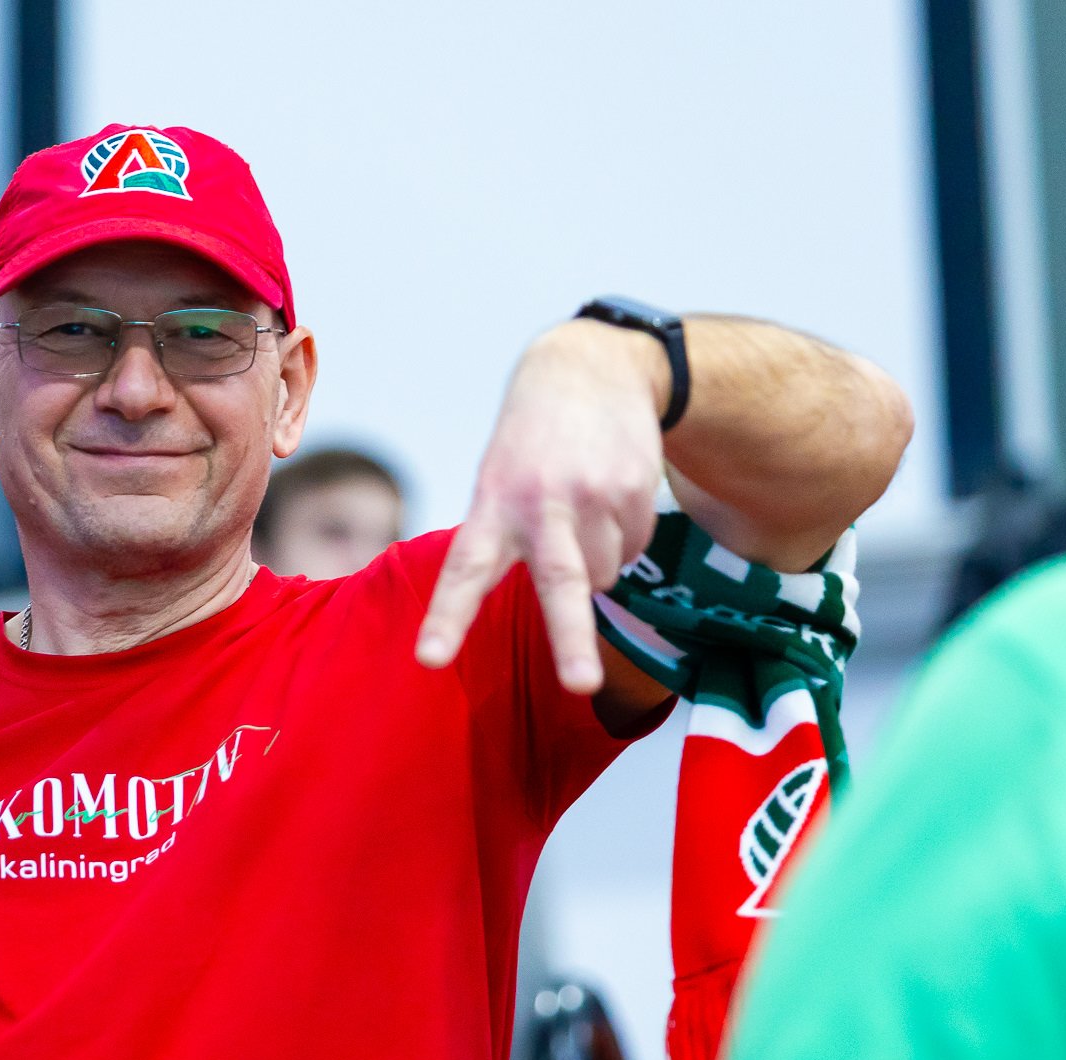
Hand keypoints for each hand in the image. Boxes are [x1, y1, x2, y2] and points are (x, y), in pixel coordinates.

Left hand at [416, 322, 665, 691]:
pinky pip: (633, 549)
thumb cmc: (532, 445)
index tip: (430, 659)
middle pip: (559, 585)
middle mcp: (541, 505)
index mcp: (492, 506)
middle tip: (581, 687)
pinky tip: (608, 494)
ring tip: (580, 510)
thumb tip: (573, 599)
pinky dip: (622, 537)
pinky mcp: (635, 488)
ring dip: (596, 561)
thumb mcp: (498, 480)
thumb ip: (508, 539)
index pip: (464, 571)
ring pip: (603, 578)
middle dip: (572, 640)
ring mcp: (593, 496)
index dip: (447, 618)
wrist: (591, 367)